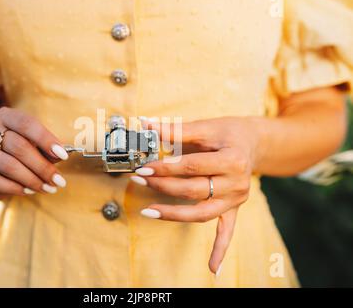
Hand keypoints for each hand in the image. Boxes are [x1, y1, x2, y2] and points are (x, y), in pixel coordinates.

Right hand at [0, 107, 68, 199]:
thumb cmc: (14, 153)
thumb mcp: (30, 145)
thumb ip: (44, 149)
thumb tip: (61, 155)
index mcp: (5, 116)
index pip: (27, 124)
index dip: (46, 139)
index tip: (64, 156)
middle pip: (19, 146)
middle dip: (43, 167)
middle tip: (58, 181)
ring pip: (8, 165)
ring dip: (32, 180)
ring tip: (47, 189)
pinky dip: (15, 188)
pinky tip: (28, 191)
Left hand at [132, 117, 260, 273]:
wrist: (254, 142)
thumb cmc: (228, 133)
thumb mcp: (206, 127)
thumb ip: (175, 130)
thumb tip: (146, 124)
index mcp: (232, 159)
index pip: (191, 167)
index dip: (165, 168)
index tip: (144, 167)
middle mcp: (237, 183)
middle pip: (194, 190)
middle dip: (163, 186)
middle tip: (139, 179)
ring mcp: (236, 199)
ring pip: (202, 212)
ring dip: (174, 214)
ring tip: (149, 212)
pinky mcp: (234, 208)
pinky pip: (227, 231)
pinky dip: (220, 249)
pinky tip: (212, 268)